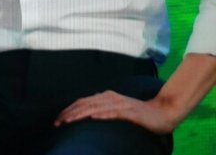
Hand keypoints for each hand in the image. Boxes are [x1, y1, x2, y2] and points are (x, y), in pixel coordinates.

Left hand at [54, 91, 176, 133]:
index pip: (83, 102)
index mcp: (106, 97)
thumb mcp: (117, 111)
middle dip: (70, 113)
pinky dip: (104, 114)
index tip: (57, 120)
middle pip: (86, 104)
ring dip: (81, 114)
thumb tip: (88, 116)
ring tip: (69, 120)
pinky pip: (115, 113)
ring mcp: (121, 104)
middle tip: (57, 122)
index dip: (69, 110)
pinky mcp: (131, 112)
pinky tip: (95, 117)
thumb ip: (104, 110)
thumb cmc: (138, 114)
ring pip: (97, 108)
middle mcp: (111, 98)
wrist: (162, 112)